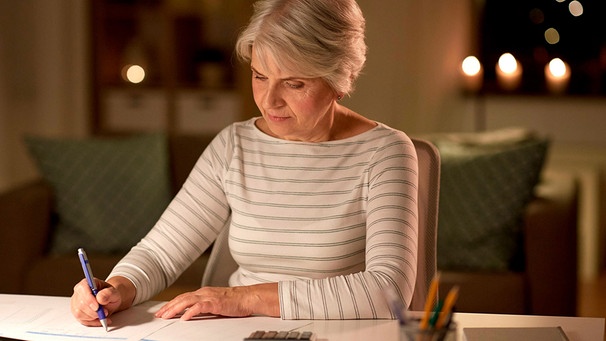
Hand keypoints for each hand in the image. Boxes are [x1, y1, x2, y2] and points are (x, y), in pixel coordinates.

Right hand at [70, 276, 134, 326]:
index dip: (89, 299)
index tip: (97, 307)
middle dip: (94, 311)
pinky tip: (100, 319)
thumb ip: (108, 293)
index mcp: (86, 283)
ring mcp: (75, 303)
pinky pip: (82, 321)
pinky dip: (93, 322)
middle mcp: (78, 292)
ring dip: (93, 317)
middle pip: (80, 304)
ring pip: (79, 314)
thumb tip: (100, 298)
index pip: (83, 289)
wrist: (109, 301)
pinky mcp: (77, 313)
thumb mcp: (114, 292)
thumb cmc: (110, 295)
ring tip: (103, 314)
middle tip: (105, 312)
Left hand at [155, 283, 279, 319]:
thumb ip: (205, 306)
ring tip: (166, 316)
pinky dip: (190, 312)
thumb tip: (193, 313)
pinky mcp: (215, 303)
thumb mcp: (216, 302)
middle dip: (169, 307)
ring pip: (187, 301)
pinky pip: (199, 307)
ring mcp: (209, 297)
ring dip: (175, 309)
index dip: (172, 304)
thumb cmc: (235, 301)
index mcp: (204, 292)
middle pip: (182, 298)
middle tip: (159, 315)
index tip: (163, 311)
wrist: (248, 297)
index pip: (184, 297)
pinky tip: (184, 318)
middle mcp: (204, 292)